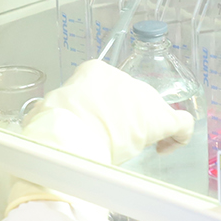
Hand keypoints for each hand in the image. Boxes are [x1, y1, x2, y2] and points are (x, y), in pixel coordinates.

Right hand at [6, 60, 194, 212]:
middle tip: (113, 140)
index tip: (98, 125)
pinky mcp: (159, 118)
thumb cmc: (54, 125)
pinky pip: (180, 123)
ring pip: (153, 109)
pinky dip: (177, 136)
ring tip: (134, 149)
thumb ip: (50, 111)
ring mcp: (143, 96)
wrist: (70, 136)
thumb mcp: (44, 111)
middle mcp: (122, 78)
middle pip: (132, 97)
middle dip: (126, 118)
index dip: (104, 108)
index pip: (107, 86)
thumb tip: (40, 119)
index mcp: (94, 71)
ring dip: (146, 128)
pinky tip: (166, 148)